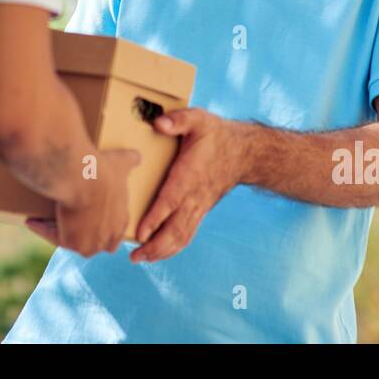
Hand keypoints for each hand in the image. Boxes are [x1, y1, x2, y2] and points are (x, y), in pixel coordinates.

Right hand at [26, 147, 139, 256]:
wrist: (82, 178)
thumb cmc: (103, 169)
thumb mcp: (121, 162)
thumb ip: (131, 160)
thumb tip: (138, 156)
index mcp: (121, 222)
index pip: (113, 232)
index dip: (98, 223)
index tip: (86, 212)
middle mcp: (107, 238)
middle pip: (93, 242)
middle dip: (81, 233)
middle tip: (67, 217)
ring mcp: (89, 244)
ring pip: (73, 241)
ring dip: (61, 232)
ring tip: (49, 217)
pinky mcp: (69, 243)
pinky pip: (52, 237)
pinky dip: (41, 228)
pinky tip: (31, 220)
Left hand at [130, 107, 244, 263]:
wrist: (245, 152)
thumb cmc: (216, 135)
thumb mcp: (198, 119)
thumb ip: (178, 120)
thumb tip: (158, 123)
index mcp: (189, 175)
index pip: (170, 201)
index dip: (155, 218)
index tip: (140, 233)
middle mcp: (194, 196)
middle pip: (175, 228)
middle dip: (155, 245)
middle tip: (134, 256)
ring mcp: (199, 206)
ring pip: (182, 236)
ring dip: (162, 251)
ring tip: (141, 258)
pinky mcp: (201, 211)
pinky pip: (187, 234)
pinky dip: (173, 247)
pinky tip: (159, 253)